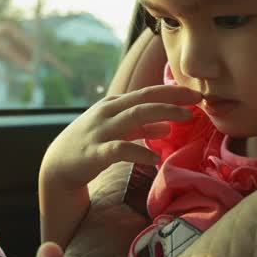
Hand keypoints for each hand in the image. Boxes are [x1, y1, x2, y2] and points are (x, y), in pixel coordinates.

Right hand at [40, 84, 202, 192]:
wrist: (58, 165)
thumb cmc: (91, 145)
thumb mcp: (117, 131)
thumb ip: (141, 128)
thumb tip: (167, 127)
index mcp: (114, 104)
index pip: (147, 92)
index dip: (173, 91)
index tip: (196, 94)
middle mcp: (108, 112)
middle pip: (144, 99)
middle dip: (173, 96)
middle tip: (198, 99)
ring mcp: (101, 130)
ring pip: (135, 116)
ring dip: (163, 114)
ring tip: (185, 118)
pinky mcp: (95, 152)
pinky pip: (120, 149)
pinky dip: (139, 153)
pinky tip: (155, 160)